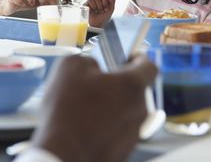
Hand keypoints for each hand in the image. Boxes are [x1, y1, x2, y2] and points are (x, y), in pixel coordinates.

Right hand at [30, 55, 156, 161]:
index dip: (138, 58)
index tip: (128, 58)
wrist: (61, 153)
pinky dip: (104, 126)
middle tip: (94, 84)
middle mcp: (138, 110)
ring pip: (125, 111)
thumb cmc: (67, 111)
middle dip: (116, 85)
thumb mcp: (70, 67)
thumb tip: (92, 67)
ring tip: (83, 108)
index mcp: (131, 85)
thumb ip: (88, 60)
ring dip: (109, 106)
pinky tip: (83, 126)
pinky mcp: (123, 150)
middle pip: (135, 90)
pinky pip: (117, 130)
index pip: (149, 66)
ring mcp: (132, 133)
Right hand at [85, 0, 114, 26]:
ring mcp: (92, 0)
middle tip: (101, 11)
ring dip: (97, 6)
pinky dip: (92, 5)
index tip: (106, 10)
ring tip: (96, 11)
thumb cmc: (104, 17)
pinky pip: (90, 0)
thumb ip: (112, 1)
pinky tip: (93, 10)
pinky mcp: (86, 3)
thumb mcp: (111, 10)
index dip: (106, 3)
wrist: (97, 24)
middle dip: (102, 6)